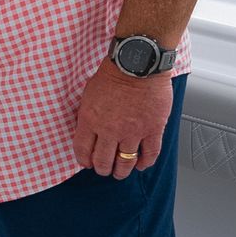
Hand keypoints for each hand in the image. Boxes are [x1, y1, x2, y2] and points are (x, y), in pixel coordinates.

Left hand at [72, 62, 169, 178]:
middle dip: (102, 169)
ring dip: (122, 171)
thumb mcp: (88, 93)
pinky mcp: (153, 129)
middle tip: (104, 170)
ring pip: (125, 162)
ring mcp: (132, 132)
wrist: (138, 63)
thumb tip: (87, 128)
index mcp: (90, 121)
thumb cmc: (114, 72)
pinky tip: (142, 165)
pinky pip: (150, 154)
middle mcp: (110, 130)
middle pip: (103, 161)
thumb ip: (88, 114)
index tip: (87, 163)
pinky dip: (145, 163)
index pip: (82, 150)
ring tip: (121, 173)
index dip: (84, 160)